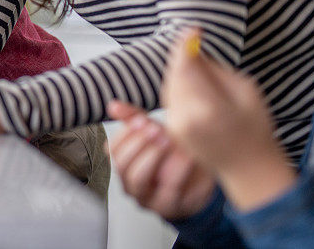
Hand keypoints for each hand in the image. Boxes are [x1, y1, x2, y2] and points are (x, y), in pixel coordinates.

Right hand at [108, 101, 215, 219]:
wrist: (201, 178)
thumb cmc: (172, 154)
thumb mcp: (154, 133)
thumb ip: (134, 118)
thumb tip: (113, 105)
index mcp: (124, 166)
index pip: (112, 151)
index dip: (125, 135)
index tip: (142, 120)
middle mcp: (131, 185)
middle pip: (123, 167)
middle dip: (139, 145)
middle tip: (157, 130)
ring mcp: (149, 199)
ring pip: (140, 179)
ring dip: (154, 157)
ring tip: (171, 141)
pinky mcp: (171, 207)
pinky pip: (171, 191)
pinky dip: (179, 170)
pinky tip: (188, 155)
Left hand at [161, 28, 296, 210]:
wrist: (247, 166)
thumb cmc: (253, 127)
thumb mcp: (244, 91)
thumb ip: (214, 69)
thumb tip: (192, 48)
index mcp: (207, 109)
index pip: (185, 68)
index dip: (185, 45)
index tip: (192, 30)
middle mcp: (184, 119)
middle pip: (173, 74)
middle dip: (183, 57)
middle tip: (195, 44)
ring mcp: (174, 127)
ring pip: (168, 85)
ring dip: (180, 71)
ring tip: (201, 71)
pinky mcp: (170, 131)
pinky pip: (169, 98)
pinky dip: (178, 86)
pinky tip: (194, 86)